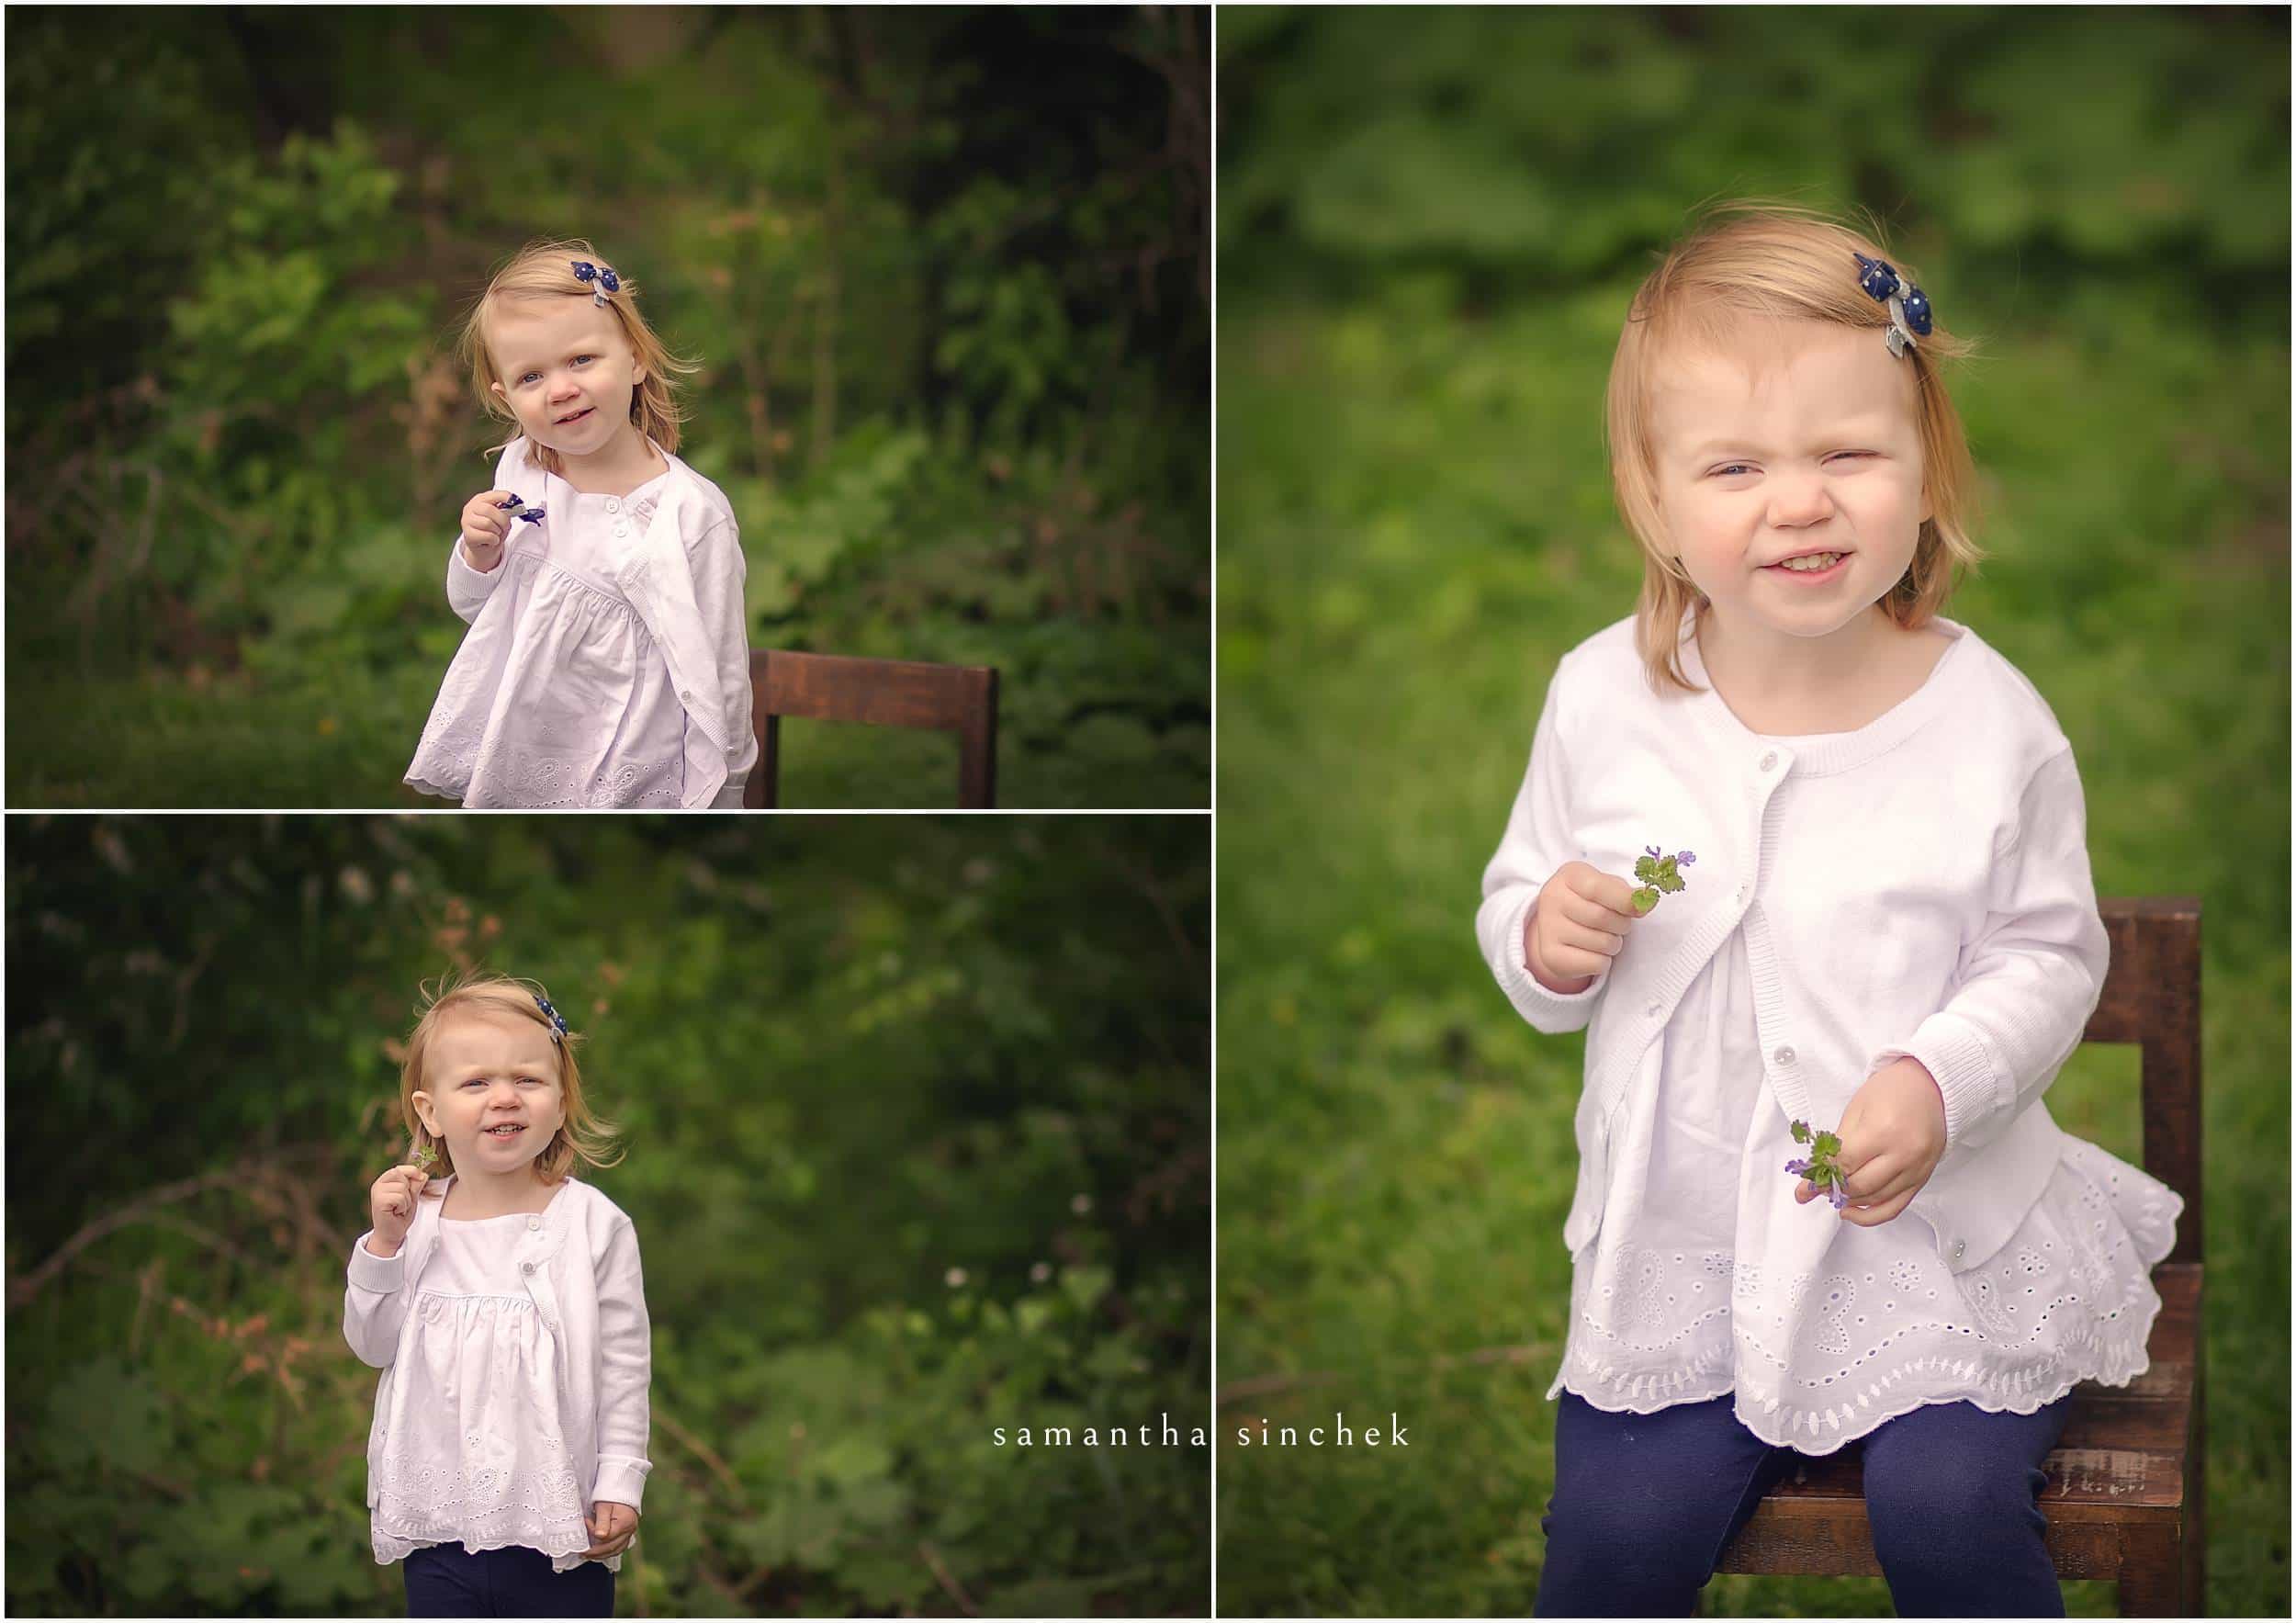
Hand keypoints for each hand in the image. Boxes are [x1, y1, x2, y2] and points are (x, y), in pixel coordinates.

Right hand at [366, 1162, 430, 1255]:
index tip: (420, 1178)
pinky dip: (403, 1206)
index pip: (399, 1168)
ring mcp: (377, 1192)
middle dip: (409, 1188)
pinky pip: (399, 1197)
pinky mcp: (378, 1201)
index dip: (412, 1171)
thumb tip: (424, 1174)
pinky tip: (396, 1212)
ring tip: (400, 1209)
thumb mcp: (412, 1198)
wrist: (392, 1235)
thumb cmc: (401, 1216)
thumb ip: (416, 1185)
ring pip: (401, 1187)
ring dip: (407, 1200)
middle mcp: (379, 1184)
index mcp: (385, 1181)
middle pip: (400, 1174)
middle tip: (404, 1202)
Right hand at [458, 489, 517, 572]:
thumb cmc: (493, 530)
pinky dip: (494, 540)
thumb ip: (506, 511)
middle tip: (505, 527)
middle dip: (502, 520)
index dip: (505, 497)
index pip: (493, 494)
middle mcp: (471, 507)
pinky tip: (491, 540)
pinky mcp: (467, 534)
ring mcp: (466, 520)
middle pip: (489, 510)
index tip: (515, 502)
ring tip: (496, 534)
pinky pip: (488, 536)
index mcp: (480, 499)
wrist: (483, 548)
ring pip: (488, 523)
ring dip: (497, 531)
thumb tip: (515, 507)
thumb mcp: (501, 518)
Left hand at [582, 1501, 637, 1560]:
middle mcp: (630, 1530)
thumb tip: (599, 1536)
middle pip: (611, 1547)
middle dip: (595, 1552)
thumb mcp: (604, 1506)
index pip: (606, 1536)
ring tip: (587, 1555)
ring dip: (600, 1555)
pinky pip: (618, 1548)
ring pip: (616, 1550)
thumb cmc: (611, 1496)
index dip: (593, 1532)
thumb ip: (602, 1521)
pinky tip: (598, 1553)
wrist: (622, 1489)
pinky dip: (607, 1552)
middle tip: (581, 1552)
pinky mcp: (627, 1535)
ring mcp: (630, 1534)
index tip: (585, 1522)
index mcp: (625, 1522)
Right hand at [1525, 861, 1640, 992]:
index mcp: (1569, 875)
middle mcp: (1552, 898)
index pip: (1598, 888)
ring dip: (1614, 944)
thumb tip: (1645, 903)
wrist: (1559, 926)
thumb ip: (1625, 893)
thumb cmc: (1590, 901)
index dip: (1624, 900)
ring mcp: (1548, 928)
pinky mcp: (1551, 956)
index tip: (1642, 909)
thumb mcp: (1606, 886)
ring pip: (1602, 943)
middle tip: (1619, 925)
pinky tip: (1592, 952)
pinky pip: (1595, 963)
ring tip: (1604, 937)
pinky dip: (1603, 962)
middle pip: (1601, 917)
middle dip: (1622, 925)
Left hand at [1795, 1058, 1946, 1226]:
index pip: (1845, 1163)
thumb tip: (1816, 1169)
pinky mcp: (1923, 1178)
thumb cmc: (1892, 1091)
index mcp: (1883, 1131)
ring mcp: (1916, 1169)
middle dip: (1832, 1190)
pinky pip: (1896, 1206)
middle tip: (1816, 1189)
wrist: (1932, 1087)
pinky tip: (1852, 1212)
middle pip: (1859, 1185)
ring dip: (1849, 1201)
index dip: (1821, 1175)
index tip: (1803, 1186)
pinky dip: (1872, 1215)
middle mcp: (1903, 1154)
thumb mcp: (1857, 1109)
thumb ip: (1838, 1143)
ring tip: (1832, 1195)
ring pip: (1876, 1199)